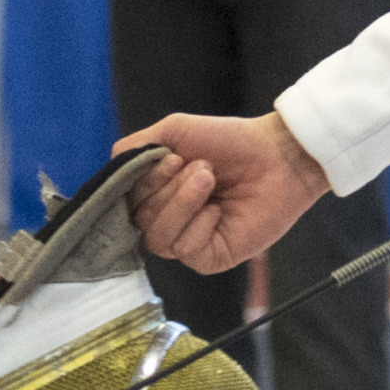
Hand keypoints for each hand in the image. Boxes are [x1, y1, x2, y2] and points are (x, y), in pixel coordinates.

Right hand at [120, 113, 329, 274]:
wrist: (278, 153)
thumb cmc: (231, 140)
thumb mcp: (174, 132)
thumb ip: (135, 149)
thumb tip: (110, 171)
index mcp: (155, 192)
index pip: (123, 202)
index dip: (142, 183)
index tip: (171, 158)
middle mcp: (167, 218)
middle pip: (138, 220)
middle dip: (167, 189)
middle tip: (201, 166)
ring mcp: (188, 240)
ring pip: (158, 239)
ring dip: (183, 204)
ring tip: (209, 179)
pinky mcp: (210, 257)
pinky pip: (185, 250)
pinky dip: (200, 224)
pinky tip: (220, 211)